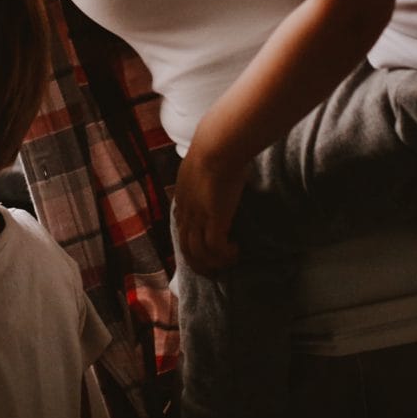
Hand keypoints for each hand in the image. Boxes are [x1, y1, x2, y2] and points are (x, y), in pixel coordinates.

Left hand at [173, 149, 248, 272]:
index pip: (181, 227)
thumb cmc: (215, 146)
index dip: (191, 242)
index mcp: (183, 197)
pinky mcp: (214, 219)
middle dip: (198, 264)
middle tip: (213, 272)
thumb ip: (207, 171)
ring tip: (229, 263)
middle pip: (186, 247)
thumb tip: (221, 169)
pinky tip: (235, 252)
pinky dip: (224, 255)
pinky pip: (215, 248)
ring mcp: (199, 217)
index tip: (203, 249)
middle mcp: (187, 211)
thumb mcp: (204, 162)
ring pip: (198, 253)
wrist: (217, 145)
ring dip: (213, 263)